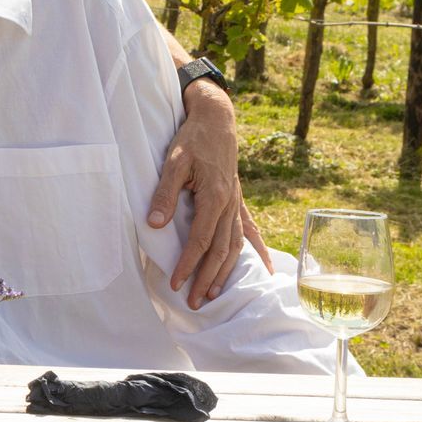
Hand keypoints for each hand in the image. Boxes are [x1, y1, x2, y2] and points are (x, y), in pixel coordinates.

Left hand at [150, 81, 265, 307]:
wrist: (216, 119)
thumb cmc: (192, 139)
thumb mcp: (173, 162)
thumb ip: (165, 194)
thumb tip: (156, 224)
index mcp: (215, 197)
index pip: (200, 241)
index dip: (188, 265)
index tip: (176, 283)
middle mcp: (230, 205)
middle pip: (220, 251)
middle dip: (206, 279)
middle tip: (194, 302)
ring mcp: (236, 204)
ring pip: (234, 246)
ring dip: (225, 272)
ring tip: (214, 294)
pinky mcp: (237, 200)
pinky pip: (249, 231)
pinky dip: (257, 252)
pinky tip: (265, 270)